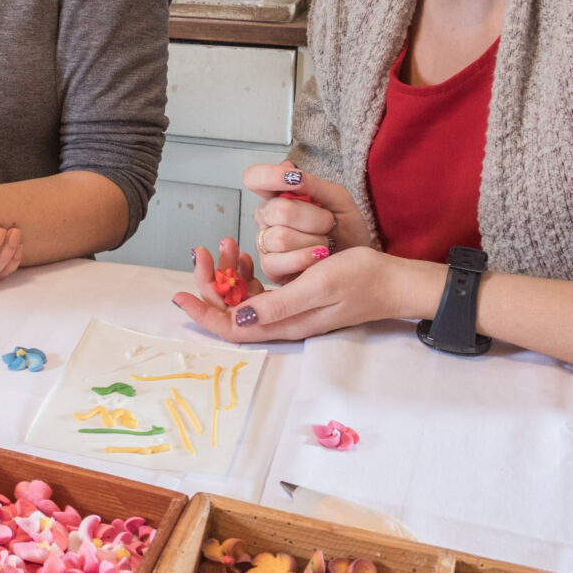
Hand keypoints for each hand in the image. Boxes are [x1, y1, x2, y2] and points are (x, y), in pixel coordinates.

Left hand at [170, 246, 443, 343]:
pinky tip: (245, 253)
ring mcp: (289, 311)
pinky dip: (246, 272)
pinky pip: (260, 290)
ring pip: (243, 299)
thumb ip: (279, 305)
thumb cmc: (361, 279)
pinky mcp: (296, 298)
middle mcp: (282, 322)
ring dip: (228, 274)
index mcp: (284, 323)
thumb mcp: (318, 286)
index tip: (179, 293)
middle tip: (203, 251)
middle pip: (231, 312)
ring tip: (225, 243)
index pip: (231, 328)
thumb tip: (238, 319)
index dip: (203, 313)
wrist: (393, 281)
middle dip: (211, 283)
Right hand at [243, 163, 371, 283]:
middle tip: (328, 223)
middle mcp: (266, 217)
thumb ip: (313, 183)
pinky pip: (277, 261)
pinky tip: (318, 256)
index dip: (271, 176)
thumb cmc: (344, 229)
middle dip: (314, 218)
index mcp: (276, 195)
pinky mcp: (269, 268)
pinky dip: (305, 258)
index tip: (298, 180)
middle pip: (278, 210)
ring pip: (280, 237)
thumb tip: (289, 171)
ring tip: (324, 242)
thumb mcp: (338, 199)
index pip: (255, 177)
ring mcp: (265, 243)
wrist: (356, 260)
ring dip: (313, 241)